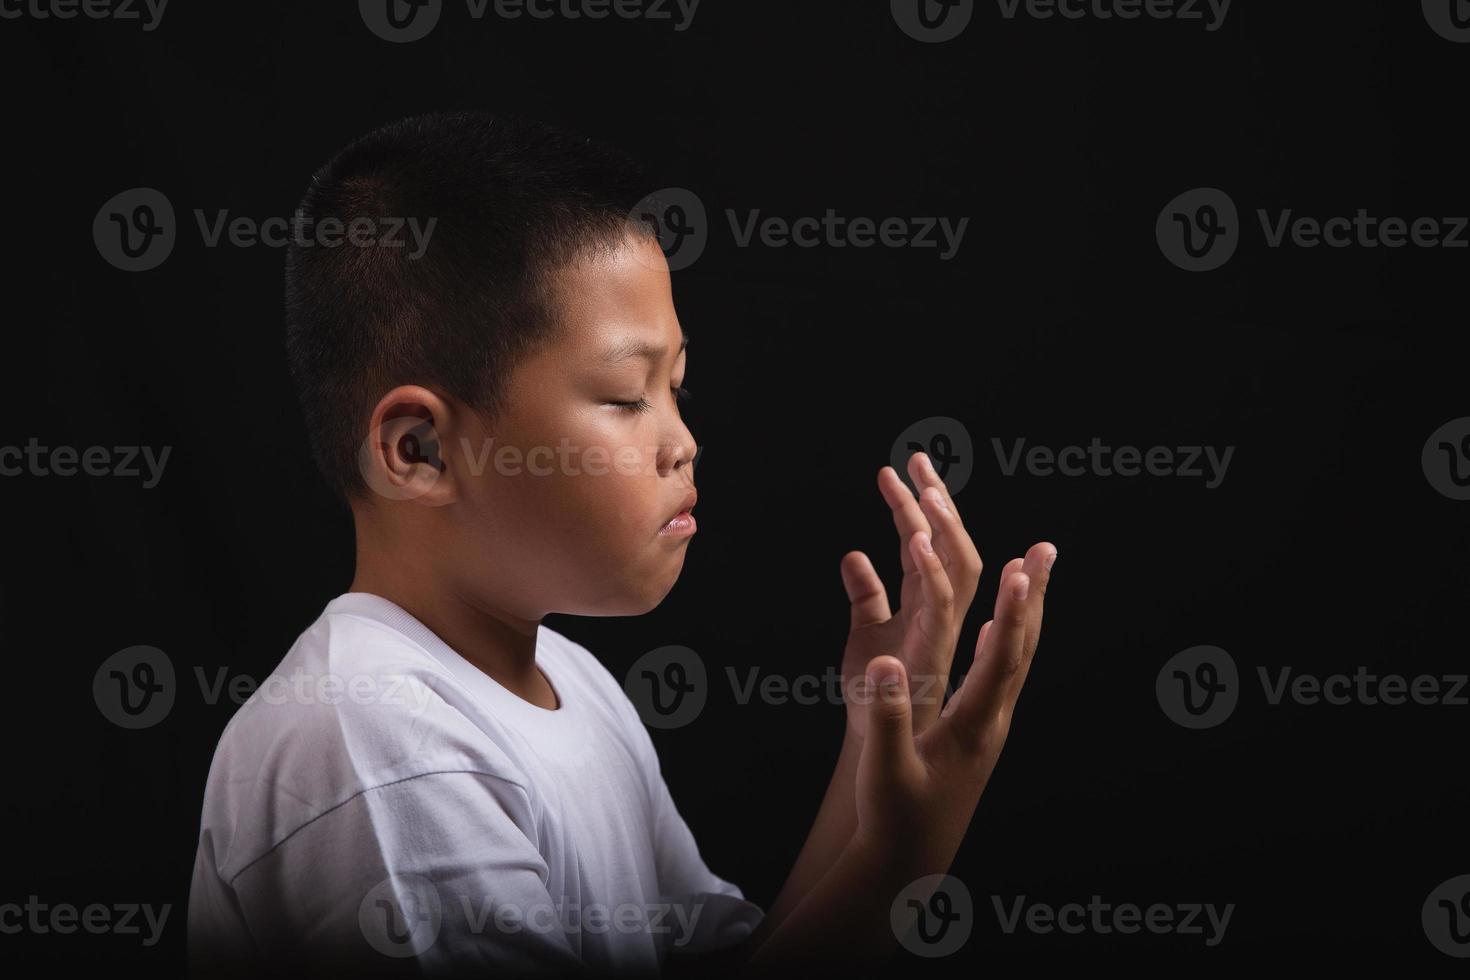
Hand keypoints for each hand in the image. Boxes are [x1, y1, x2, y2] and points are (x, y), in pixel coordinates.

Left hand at [839, 451, 982, 739]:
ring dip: (944, 525)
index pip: (925, 543)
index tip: (898, 468)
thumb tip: (853, 555)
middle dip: (939, 499)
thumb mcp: (864, 635)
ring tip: (925, 485)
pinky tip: (915, 536)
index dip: (914, 505)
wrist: (876, 743)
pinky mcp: (934, 652)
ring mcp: (942, 630)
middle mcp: (940, 611)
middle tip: (918, 458)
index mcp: (925, 603)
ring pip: (958, 566)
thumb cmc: (875, 694)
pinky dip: (932, 569)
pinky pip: (941, 604)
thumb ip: (866, 594)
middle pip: (949, 544)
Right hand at [853, 530, 1055, 874]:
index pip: (999, 661)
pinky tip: (996, 627)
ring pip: (1015, 656)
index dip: (1009, 615)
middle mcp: (992, 720)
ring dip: (1025, 609)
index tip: (1018, 571)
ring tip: (1029, 569)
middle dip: (1034, 595)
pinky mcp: (978, 729)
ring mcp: (990, 724)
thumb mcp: (884, 768)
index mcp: (973, 728)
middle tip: (1045, 549)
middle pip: (1022, 648)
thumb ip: (889, 716)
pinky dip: (1003, 638)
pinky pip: (998, 672)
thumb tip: (887, 660)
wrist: (908, 857)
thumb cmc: (893, 814)